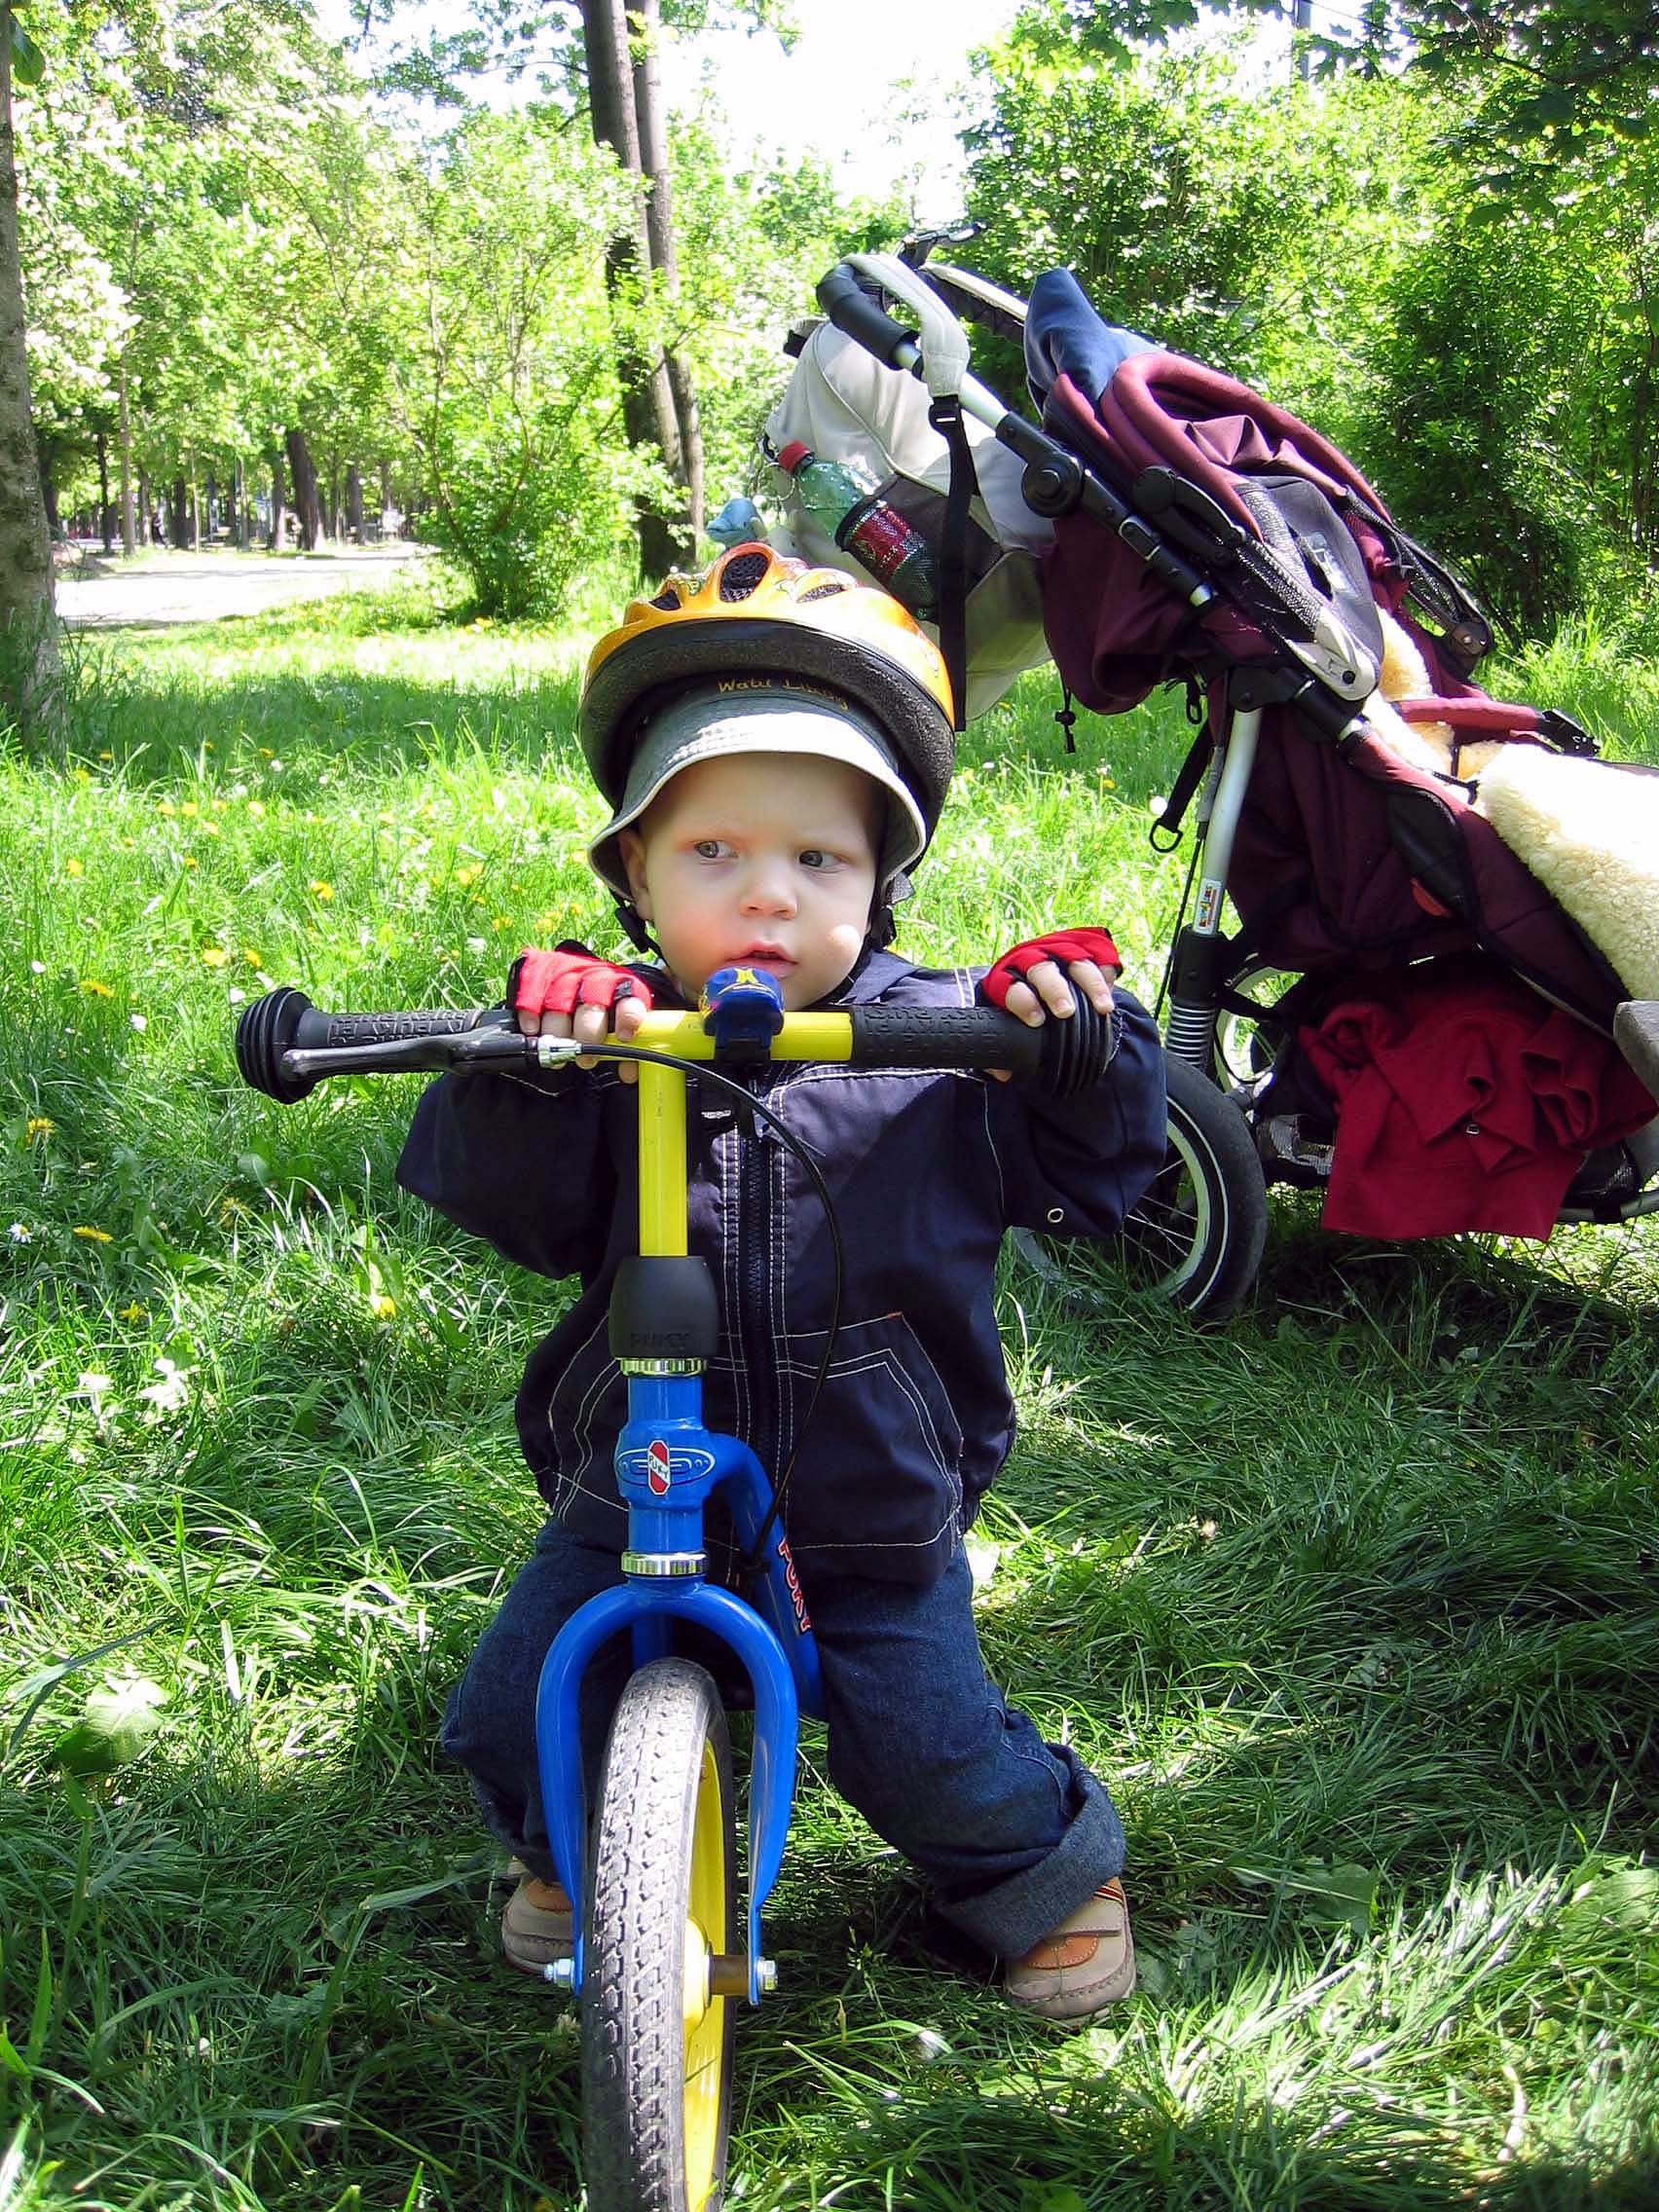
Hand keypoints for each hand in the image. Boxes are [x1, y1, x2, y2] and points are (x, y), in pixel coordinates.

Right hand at [510, 946, 652, 1083]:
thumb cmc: (604, 1009)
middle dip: (588, 1035)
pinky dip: (530, 1014)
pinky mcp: (539, 971)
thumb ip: (630, 1049)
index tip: (623, 1037)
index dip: (627, 1019)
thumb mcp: (622, 1025)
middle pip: (592, 1004)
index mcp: (623, 989)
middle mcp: (595, 977)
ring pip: (559, 1002)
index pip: (630, 1000)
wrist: (578, 977)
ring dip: (557, 1032)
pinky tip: (533, 1030)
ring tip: (557, 1052)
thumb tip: (629, 1072)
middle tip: (585, 1059)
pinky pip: (530, 993)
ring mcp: (566, 973)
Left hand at [980, 926, 1118, 1078]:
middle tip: (1066, 1012)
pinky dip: (1106, 970)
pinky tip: (1113, 984)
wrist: (1038, 981)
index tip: (1036, 1020)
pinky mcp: (1085, 952)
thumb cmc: (1021, 1010)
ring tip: (1103, 1008)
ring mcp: (1060, 954)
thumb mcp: (1007, 1024)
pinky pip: (1098, 956)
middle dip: (1055, 989)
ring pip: (1075, 963)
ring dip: (1090, 984)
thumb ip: (1003, 1047)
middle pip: (1042, 970)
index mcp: (1007, 979)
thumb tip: (1005, 1073)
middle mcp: (1033, 961)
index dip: (1024, 1001)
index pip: (1011, 986)